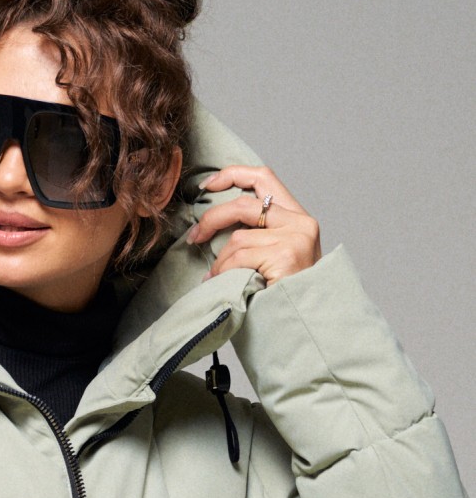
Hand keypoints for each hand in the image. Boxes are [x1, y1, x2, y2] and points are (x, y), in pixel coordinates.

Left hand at [187, 165, 321, 287]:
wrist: (302, 323)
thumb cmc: (281, 294)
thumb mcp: (275, 256)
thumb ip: (257, 234)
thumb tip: (215, 223)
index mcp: (297, 217)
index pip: (264, 177)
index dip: (232, 174)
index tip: (208, 185)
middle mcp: (300, 222)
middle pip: (244, 203)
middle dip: (213, 218)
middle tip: (195, 235)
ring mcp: (294, 238)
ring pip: (238, 238)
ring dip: (220, 260)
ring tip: (217, 277)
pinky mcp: (285, 255)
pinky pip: (239, 257)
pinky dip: (224, 271)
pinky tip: (221, 283)